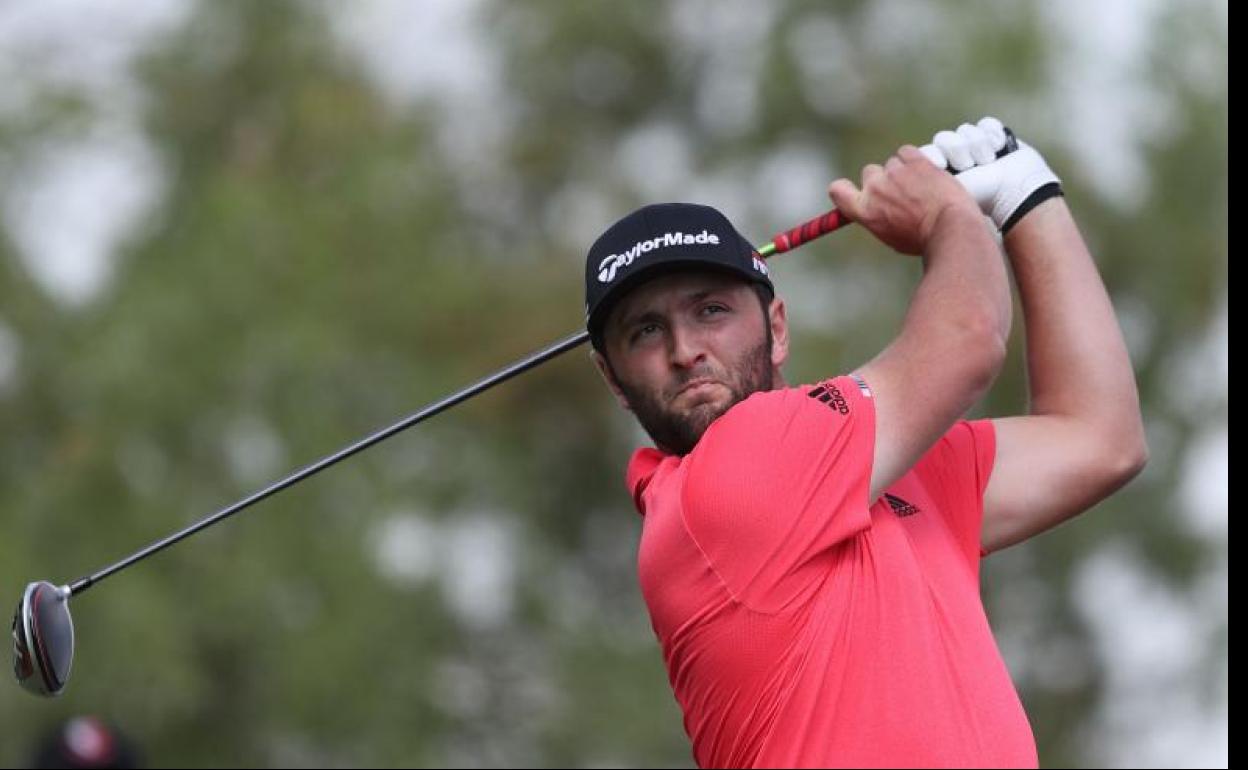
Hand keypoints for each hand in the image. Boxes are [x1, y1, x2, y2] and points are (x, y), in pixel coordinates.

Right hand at [827, 145, 982, 255]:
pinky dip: (914, 159)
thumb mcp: (892, 238)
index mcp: (865, 211)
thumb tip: (880, 213)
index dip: (845, 188)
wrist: (950, 227)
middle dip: (884, 180)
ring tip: (922, 187)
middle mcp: (875, 189)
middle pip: (870, 173)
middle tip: (903, 193)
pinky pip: (906, 152)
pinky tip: (924, 171)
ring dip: (903, 171)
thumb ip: (879, 219)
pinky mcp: (915, 161)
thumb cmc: (924, 239)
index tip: (855, 190)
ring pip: (892, 163)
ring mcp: (894, 172)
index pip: (838, 190)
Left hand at [921, 117, 1062, 232]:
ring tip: (987, 164)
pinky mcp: (995, 135)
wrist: (1014, 194)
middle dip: (958, 153)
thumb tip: (898, 170)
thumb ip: (919, 182)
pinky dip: (994, 137)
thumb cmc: (978, 197)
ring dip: (978, 148)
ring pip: (966, 131)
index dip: (936, 157)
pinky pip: (987, 124)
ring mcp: (975, 145)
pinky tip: (1001, 151)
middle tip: (970, 168)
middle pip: (944, 139)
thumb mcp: (944, 192)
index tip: (943, 167)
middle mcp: (955, 157)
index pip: (927, 151)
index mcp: (938, 171)